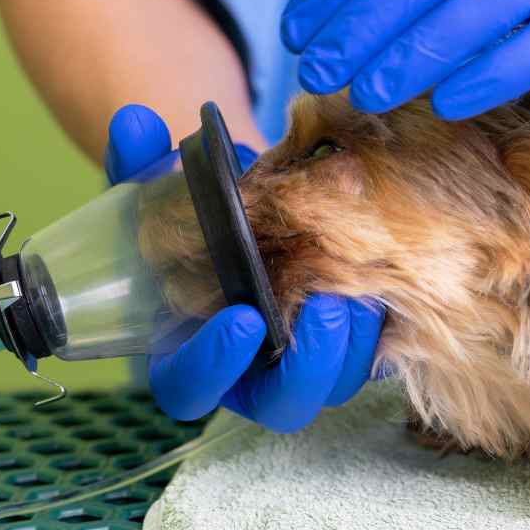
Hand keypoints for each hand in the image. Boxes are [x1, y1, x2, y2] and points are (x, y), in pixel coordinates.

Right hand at [105, 105, 384, 430]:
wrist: (269, 209)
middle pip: (281, 405)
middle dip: (306, 365)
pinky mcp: (360, 346)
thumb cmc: (206, 215)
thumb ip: (143, 166)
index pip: (189, 389)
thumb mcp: (168, 193)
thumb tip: (137, 124)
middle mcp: (253, 372)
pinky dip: (386, 321)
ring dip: (353, 341)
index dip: (211, 365)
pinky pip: (380, 354)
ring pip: (338, 382)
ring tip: (363, 282)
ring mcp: (311, 365)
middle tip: (325, 308)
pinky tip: (392, 274)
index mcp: (191, 350)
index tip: (243, 317)